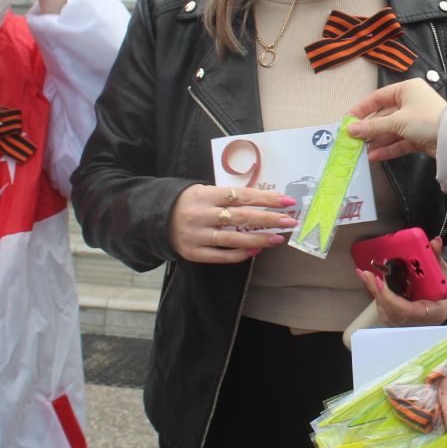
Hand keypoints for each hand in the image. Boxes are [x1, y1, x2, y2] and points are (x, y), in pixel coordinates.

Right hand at [170, 184, 294, 264]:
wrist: (157, 218)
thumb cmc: (190, 202)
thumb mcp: (205, 191)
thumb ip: (229, 197)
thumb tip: (264, 201)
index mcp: (205, 195)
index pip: (242, 196)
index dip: (265, 198)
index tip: (286, 201)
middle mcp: (200, 215)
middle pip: (240, 217)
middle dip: (268, 219)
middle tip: (289, 221)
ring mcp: (196, 235)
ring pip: (233, 239)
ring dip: (258, 240)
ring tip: (277, 239)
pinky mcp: (193, 252)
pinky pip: (221, 256)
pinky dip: (239, 254)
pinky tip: (255, 251)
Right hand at [346, 78, 446, 160]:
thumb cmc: (425, 119)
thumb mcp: (397, 121)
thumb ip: (372, 126)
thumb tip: (350, 129)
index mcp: (406, 89)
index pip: (378, 97)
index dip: (362, 109)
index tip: (348, 119)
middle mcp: (411, 102)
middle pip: (384, 115)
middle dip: (369, 128)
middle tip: (352, 138)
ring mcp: (416, 120)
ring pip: (391, 130)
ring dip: (377, 140)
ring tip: (361, 150)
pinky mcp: (420, 136)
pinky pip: (400, 141)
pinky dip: (388, 148)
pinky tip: (374, 156)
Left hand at [356, 236, 446, 327]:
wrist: (443, 304)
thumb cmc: (443, 292)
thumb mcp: (443, 273)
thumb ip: (436, 258)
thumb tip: (435, 242)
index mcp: (430, 312)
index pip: (406, 310)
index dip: (391, 298)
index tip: (382, 281)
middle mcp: (415, 321)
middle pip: (391, 311)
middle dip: (378, 291)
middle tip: (367, 274)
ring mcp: (404, 322)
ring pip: (385, 310)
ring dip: (375, 292)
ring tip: (366, 275)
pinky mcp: (396, 318)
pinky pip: (384, 308)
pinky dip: (377, 294)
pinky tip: (370, 281)